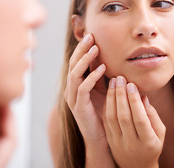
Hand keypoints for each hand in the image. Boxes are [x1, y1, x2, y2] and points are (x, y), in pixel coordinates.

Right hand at [64, 33, 107, 147]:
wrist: (100, 138)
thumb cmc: (101, 113)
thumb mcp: (100, 90)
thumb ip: (98, 75)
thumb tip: (103, 57)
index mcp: (74, 85)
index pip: (75, 62)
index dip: (82, 48)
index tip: (91, 35)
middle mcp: (70, 90)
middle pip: (73, 65)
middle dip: (81, 50)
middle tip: (91, 36)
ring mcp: (73, 99)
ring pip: (75, 74)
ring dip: (85, 60)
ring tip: (96, 48)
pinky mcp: (79, 107)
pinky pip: (83, 88)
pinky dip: (92, 76)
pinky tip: (103, 68)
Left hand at [104, 76, 165, 167]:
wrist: (137, 167)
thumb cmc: (152, 146)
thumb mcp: (160, 133)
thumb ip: (153, 116)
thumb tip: (143, 97)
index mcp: (147, 142)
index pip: (140, 119)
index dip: (134, 101)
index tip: (132, 84)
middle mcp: (131, 143)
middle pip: (123, 117)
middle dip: (120, 95)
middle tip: (120, 77)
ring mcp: (118, 143)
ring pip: (111, 118)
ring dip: (111, 98)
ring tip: (113, 81)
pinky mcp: (109, 140)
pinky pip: (106, 121)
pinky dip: (106, 105)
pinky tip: (108, 92)